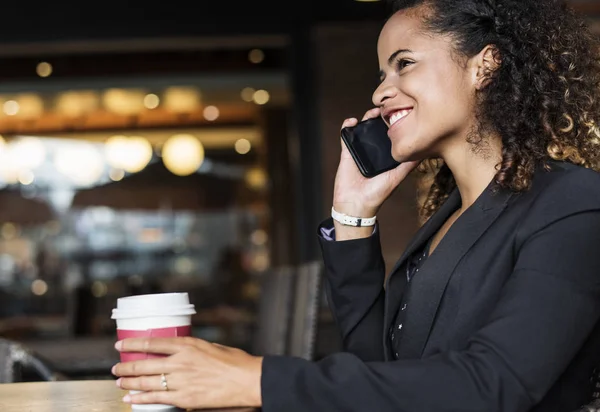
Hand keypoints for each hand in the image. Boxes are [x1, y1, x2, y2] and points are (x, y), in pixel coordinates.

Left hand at [112, 337, 262, 409]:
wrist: (247, 380)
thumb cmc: (235, 362)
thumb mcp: (212, 347)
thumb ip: (194, 350)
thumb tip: (183, 354)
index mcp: (188, 345)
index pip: (153, 342)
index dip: (133, 343)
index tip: (121, 343)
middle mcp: (180, 362)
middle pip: (144, 363)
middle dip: (126, 366)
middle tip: (116, 367)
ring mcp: (181, 381)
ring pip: (146, 381)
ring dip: (129, 382)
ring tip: (119, 383)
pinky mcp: (184, 398)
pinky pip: (156, 398)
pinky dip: (141, 398)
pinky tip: (131, 399)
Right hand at [334, 108, 419, 217]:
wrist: (356, 204)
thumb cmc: (377, 194)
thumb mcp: (397, 178)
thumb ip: (408, 166)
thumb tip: (425, 152)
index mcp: (385, 155)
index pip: (390, 135)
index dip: (393, 123)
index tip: (399, 113)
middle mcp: (373, 151)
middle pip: (376, 128)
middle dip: (380, 116)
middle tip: (385, 110)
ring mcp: (360, 150)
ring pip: (362, 128)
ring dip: (366, 118)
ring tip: (371, 113)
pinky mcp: (347, 152)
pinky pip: (346, 135)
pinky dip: (347, 126)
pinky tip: (352, 121)